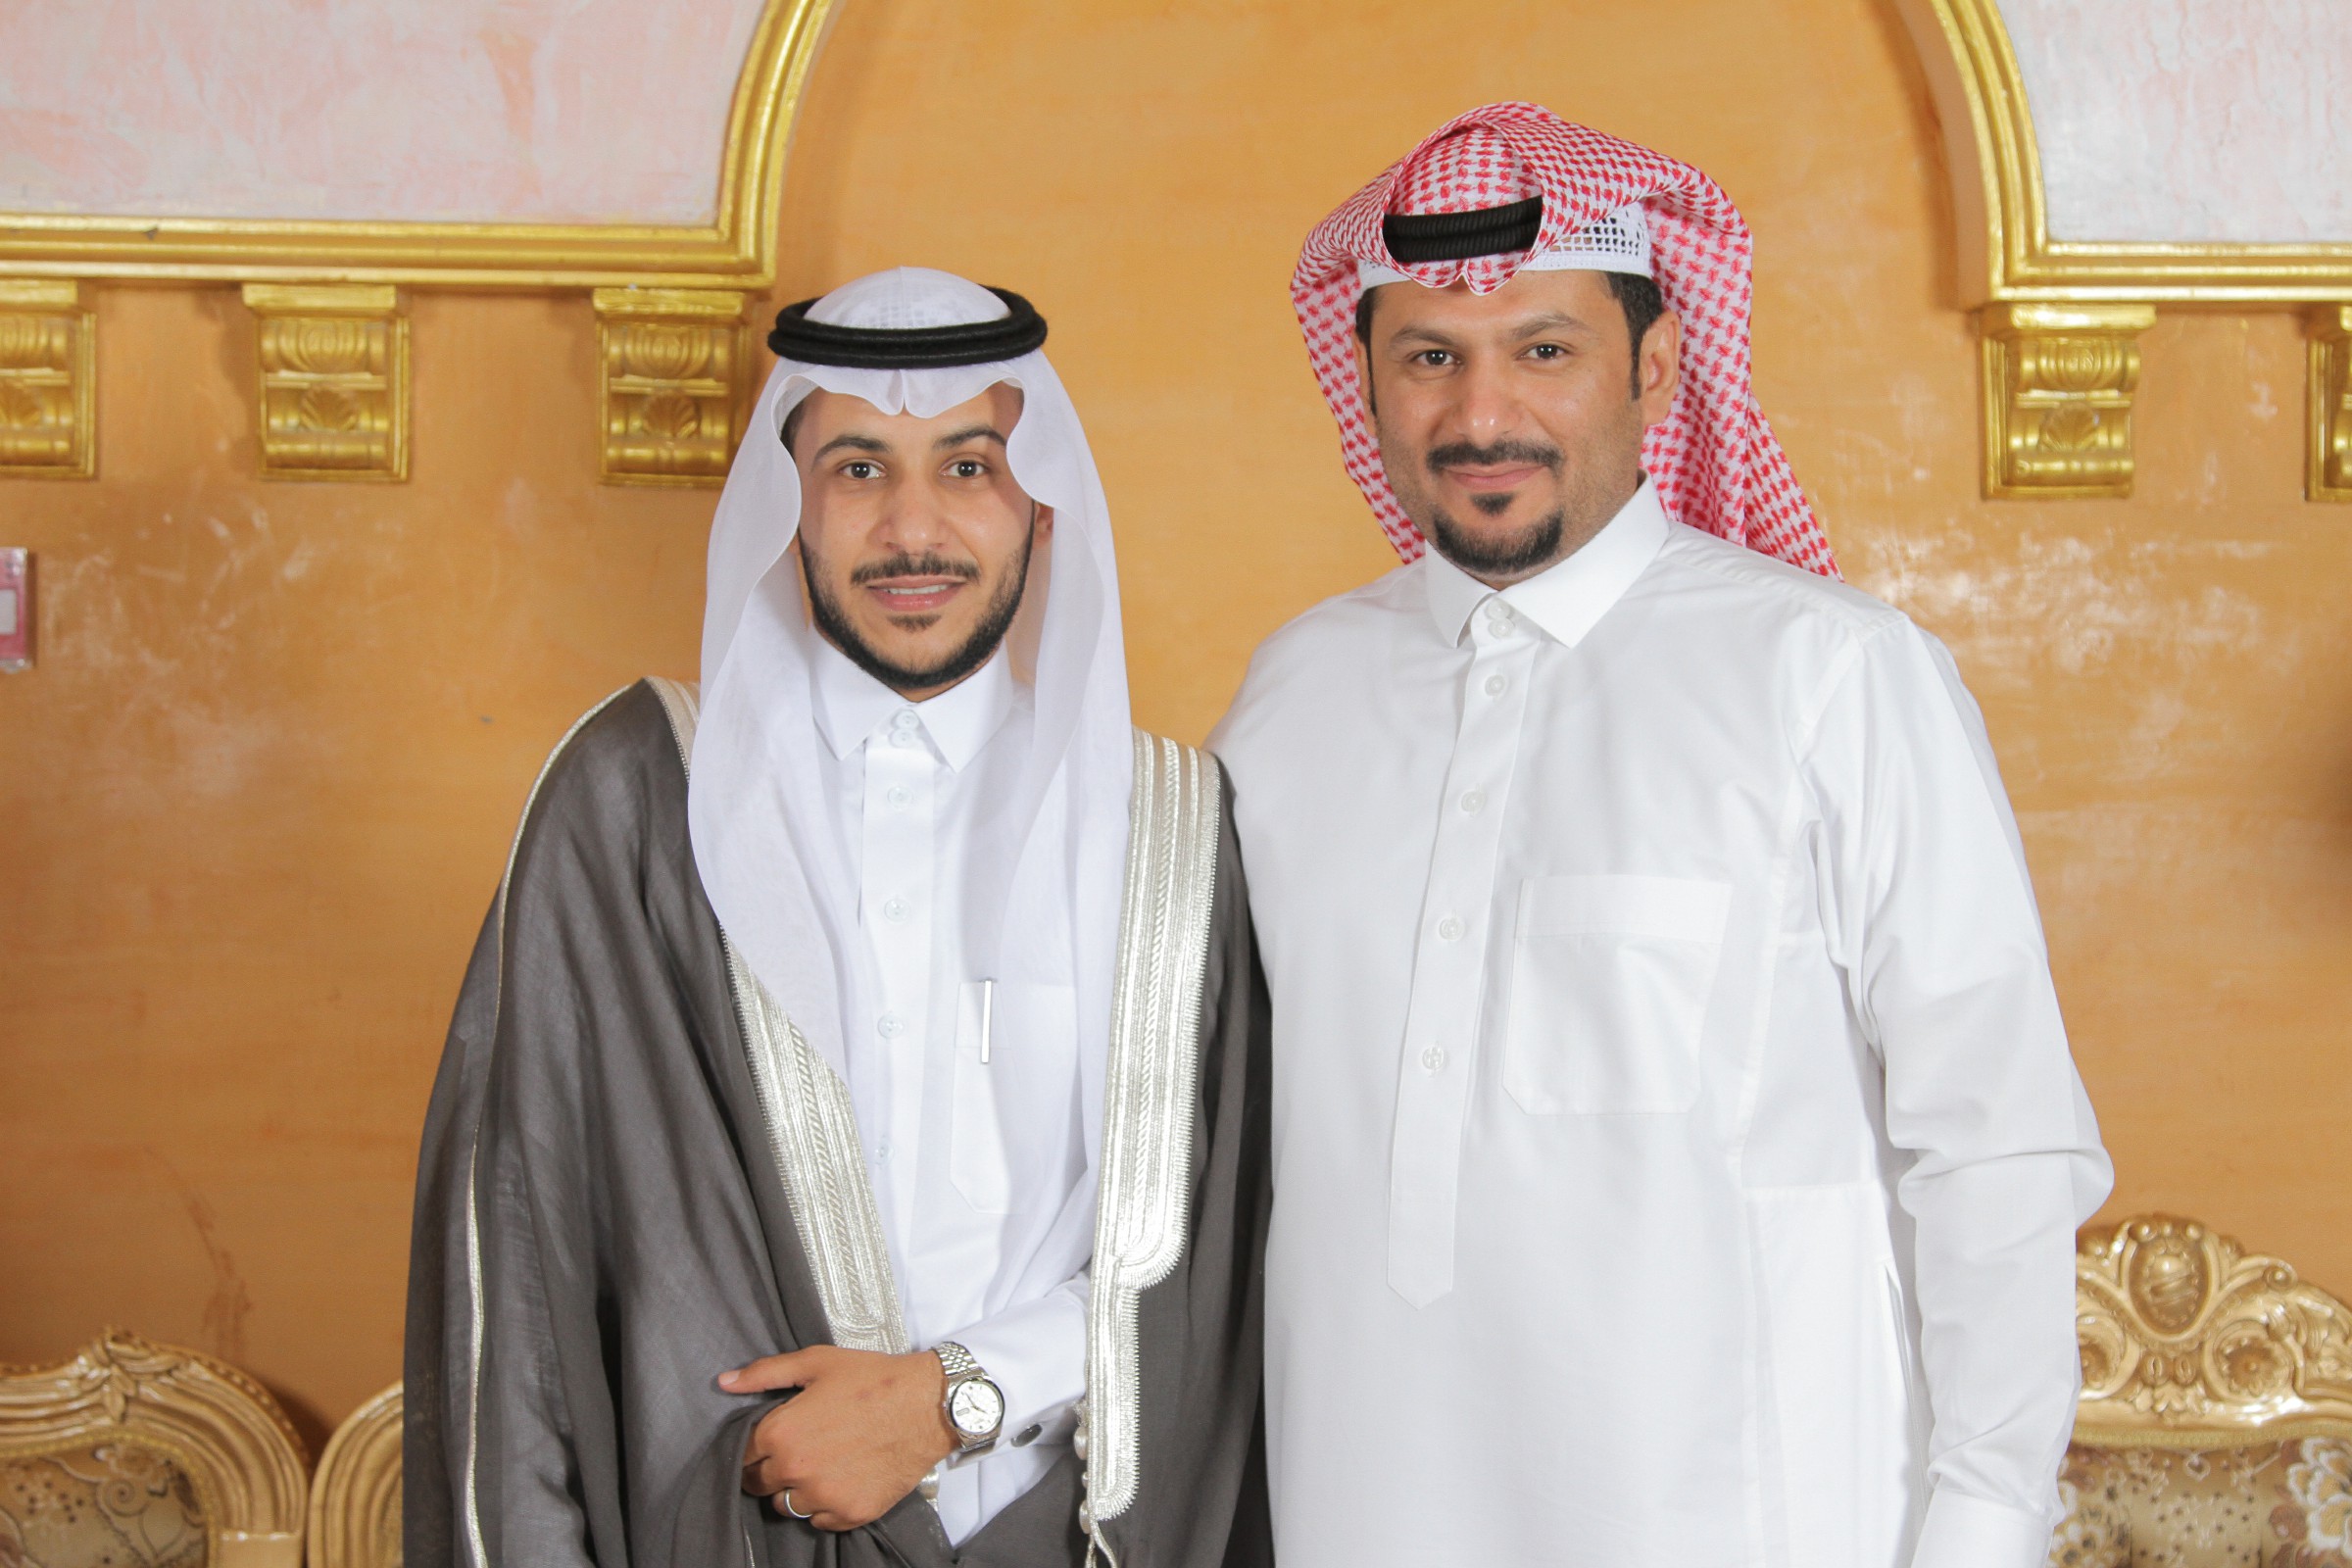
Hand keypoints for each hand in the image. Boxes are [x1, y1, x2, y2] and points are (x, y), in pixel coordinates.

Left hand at [722, 1346, 956, 1530]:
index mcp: (780, 1434)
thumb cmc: (873, 1379)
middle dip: (768, 1469)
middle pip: (758, 1485)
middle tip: (796, 1450)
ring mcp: (823, 1496)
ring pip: (787, 1506)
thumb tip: (725, 1381)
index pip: (740, 1456)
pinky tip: (841, 1477)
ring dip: (795, 1489)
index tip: (767, 1441)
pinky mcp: (849, 1513)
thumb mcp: (816, 1363)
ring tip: (821, 1463)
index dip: (751, 1447)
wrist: (927, 1405)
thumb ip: (765, 1373)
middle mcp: (796, 1471)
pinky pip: (819, 1520)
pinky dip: (825, 1504)